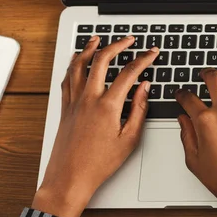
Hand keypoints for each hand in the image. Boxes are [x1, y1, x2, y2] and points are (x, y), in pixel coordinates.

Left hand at [32, 35, 158, 216]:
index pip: (129, 73)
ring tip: (98, 38)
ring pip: (79, 65)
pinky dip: (73, 64)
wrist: (69, 178)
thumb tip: (145, 89)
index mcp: (108, 106)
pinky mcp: (65, 108)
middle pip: (102, 60)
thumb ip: (139, 110)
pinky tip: (76, 59)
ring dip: (90, 48)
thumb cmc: (99, 164)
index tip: (151, 53)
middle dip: (117, 45)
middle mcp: (89, 99)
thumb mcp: (129, 139)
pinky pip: (67, 78)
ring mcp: (74, 101)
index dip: (143, 59)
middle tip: (128, 40)